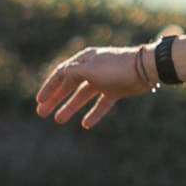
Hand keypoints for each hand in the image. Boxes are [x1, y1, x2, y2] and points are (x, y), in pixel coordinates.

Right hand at [36, 44, 151, 128]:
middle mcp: (92, 69)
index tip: (39, 101)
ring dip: (70, 107)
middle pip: (69, 86)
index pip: (61, 74)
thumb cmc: (116, 67)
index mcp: (84, 60)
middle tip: (42, 113)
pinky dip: (94, 113)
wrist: (146, 70)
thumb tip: (62, 76)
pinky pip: (101, 104)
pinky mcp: (116, 90)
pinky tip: (86, 124)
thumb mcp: (90, 69)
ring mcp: (104, 80)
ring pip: (82, 96)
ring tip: (58, 120)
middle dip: (55, 99)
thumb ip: (73, 73)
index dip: (49, 87)